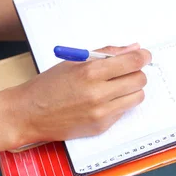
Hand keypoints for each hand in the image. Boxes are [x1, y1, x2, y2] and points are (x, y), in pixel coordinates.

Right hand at [10, 44, 151, 146]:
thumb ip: (106, 53)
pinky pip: (123, 111)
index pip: (131, 62)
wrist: (30, 113)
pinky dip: (119, 102)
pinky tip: (104, 99)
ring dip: (131, 88)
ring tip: (116, 84)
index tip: (144, 54)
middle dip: (136, 72)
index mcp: (90, 71)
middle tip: (127, 69)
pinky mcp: (101, 127)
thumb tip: (133, 48)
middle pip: (138, 80)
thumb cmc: (50, 83)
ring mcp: (101, 113)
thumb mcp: (75, 61)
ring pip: (136, 97)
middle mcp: (99, 93)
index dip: (142, 56)